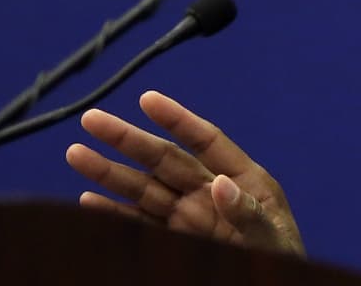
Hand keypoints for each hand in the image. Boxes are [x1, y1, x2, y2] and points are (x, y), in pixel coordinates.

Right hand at [65, 90, 304, 255]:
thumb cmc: (283, 261)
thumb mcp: (274, 237)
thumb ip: (249, 214)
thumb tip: (221, 185)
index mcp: (243, 180)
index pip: (206, 140)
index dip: (177, 119)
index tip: (146, 99)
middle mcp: (210, 192)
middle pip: (164, 160)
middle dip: (128, 140)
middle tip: (91, 119)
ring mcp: (189, 217)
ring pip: (144, 189)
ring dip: (110, 174)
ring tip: (76, 153)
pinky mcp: (174, 242)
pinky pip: (140, 224)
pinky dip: (114, 214)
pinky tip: (87, 201)